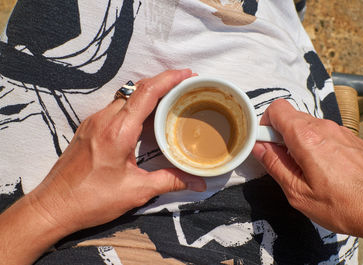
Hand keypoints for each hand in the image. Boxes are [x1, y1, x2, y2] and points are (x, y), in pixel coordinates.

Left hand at [28, 69, 205, 234]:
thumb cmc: (91, 199)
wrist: (53, 206)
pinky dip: (134, 105)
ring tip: (169, 99)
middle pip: (137, 89)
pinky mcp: (88, 129)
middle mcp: (104, 120)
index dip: (169, 79)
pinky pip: (115, 107)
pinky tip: (144, 118)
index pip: (146, 92)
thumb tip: (198, 182)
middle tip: (184, 86)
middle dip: (163, 83)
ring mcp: (94, 122)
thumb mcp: (136, 191)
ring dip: (148, 94)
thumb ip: (170, 181)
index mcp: (118, 131)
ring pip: (125, 97)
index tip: (187, 74)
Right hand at [252, 99, 362, 261]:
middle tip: (283, 162)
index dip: (264, 125)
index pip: (276, 110)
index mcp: (306, 137)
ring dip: (298, 142)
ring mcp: (340, 131)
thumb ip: (274, 165)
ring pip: (307, 126)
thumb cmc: (345, 206)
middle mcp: (324, 127)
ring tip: (305, 170)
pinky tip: (323, 170)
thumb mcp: (298, 192)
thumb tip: (259, 148)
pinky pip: (324, 134)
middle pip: (291, 117)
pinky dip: (315, 145)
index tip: (264, 145)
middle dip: (279, 135)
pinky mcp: (351, 139)